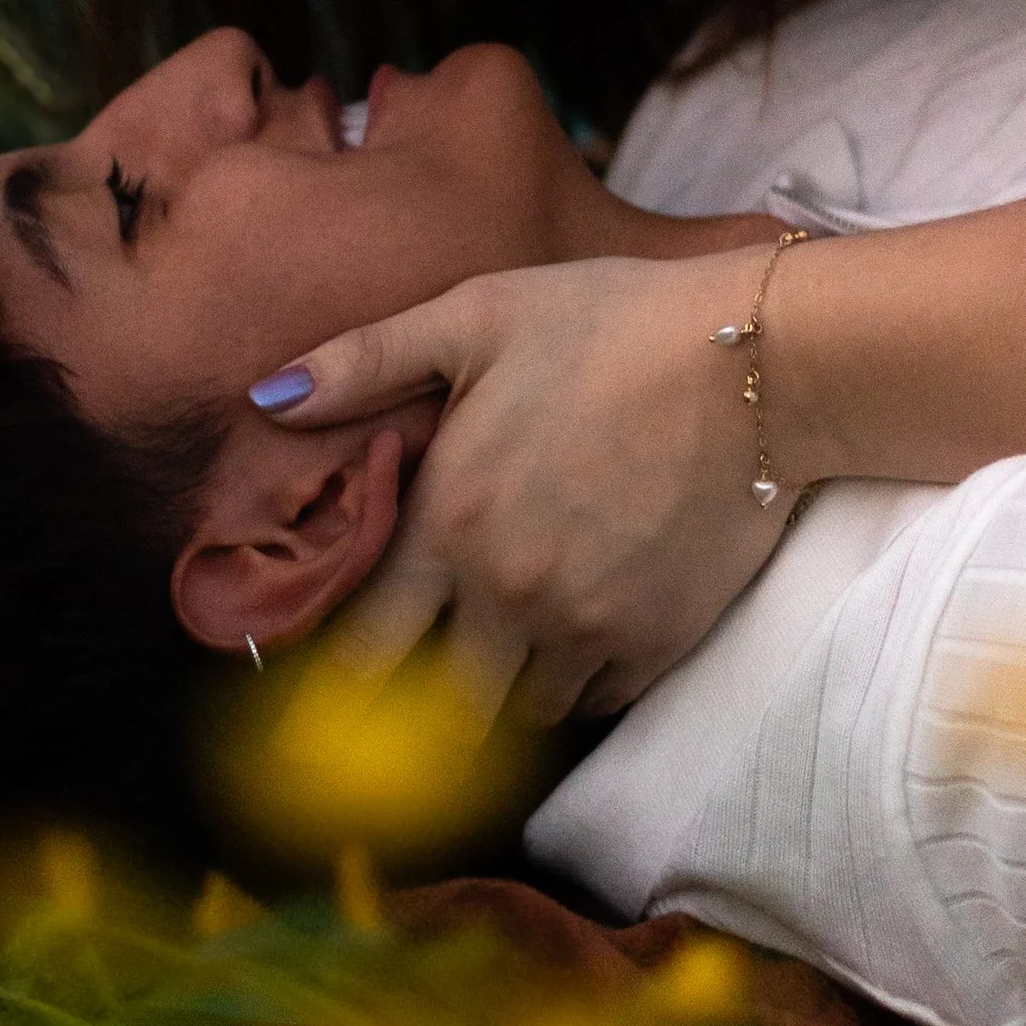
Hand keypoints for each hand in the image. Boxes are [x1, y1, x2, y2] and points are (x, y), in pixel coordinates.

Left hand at [257, 251, 810, 726]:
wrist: (760, 360)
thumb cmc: (610, 322)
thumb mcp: (474, 316)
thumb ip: (364, 362)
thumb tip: (265, 397)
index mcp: (450, 524)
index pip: (370, 644)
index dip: (347, 675)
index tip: (338, 689)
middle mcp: (509, 593)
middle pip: (441, 702)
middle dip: (425, 702)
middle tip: (423, 689)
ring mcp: (589, 628)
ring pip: (522, 710)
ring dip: (506, 691)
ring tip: (503, 662)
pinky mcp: (659, 641)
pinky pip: (598, 700)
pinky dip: (580, 685)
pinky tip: (578, 644)